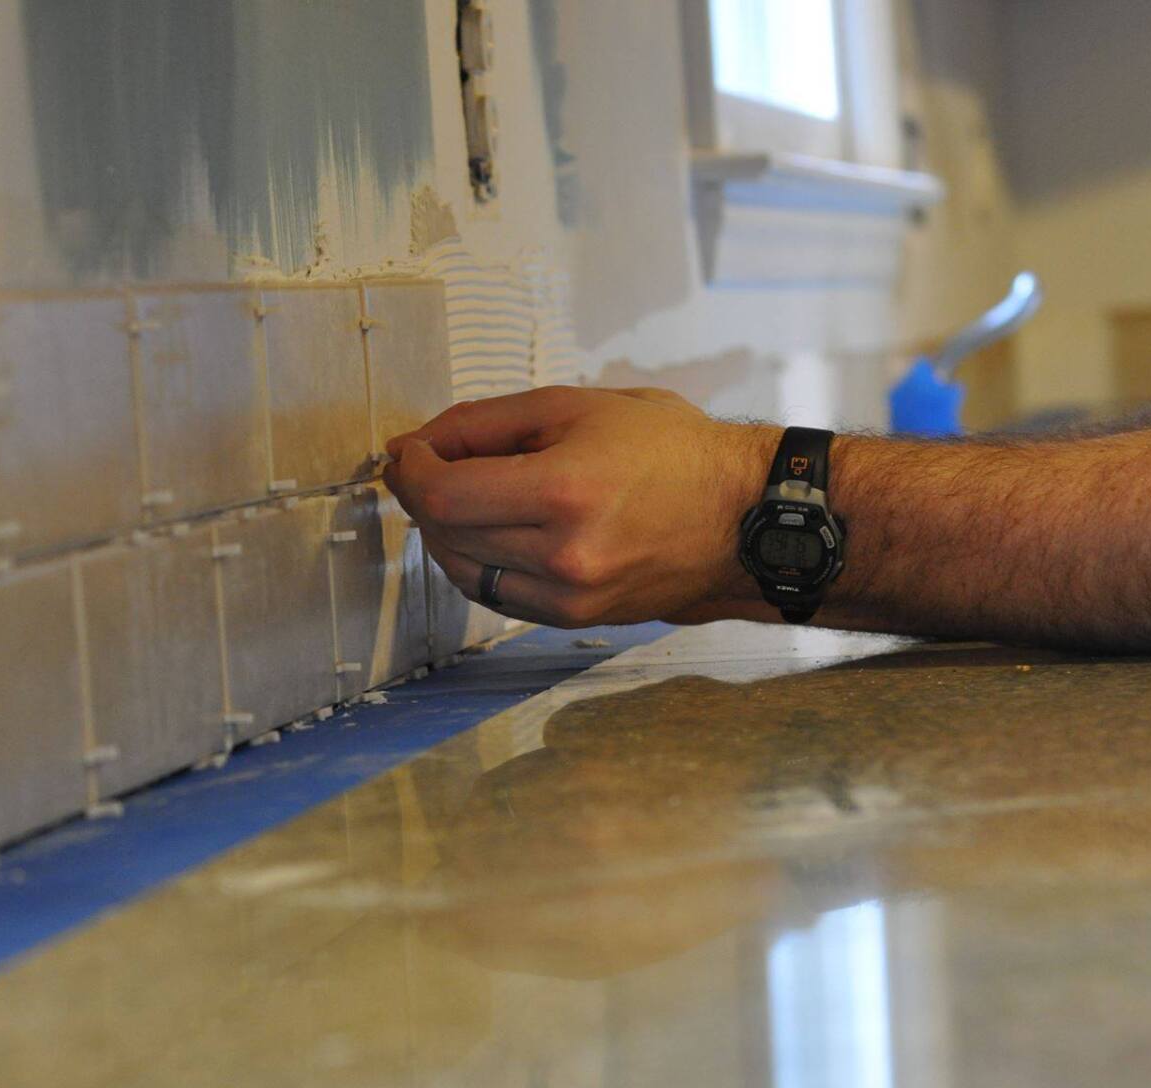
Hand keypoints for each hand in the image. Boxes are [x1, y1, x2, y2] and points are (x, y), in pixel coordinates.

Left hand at [383, 385, 777, 627]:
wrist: (742, 516)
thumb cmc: (668, 450)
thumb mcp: (575, 406)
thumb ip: (485, 423)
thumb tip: (416, 445)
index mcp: (565, 491)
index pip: (442, 495)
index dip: (410, 471)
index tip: (408, 450)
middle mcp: (564, 554)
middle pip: (445, 532)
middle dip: (422, 495)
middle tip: (427, 465)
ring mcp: (569, 596)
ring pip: (462, 570)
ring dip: (443, 531)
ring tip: (461, 495)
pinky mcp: (574, 618)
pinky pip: (495, 593)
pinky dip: (477, 560)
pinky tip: (491, 529)